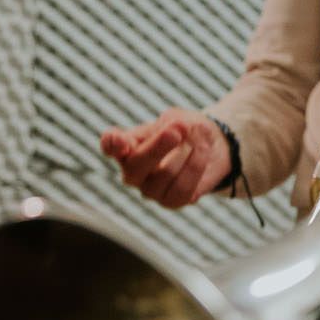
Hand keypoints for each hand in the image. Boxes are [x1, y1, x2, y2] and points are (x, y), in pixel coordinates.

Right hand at [99, 108, 230, 208]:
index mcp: (127, 144)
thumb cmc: (185, 129)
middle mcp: (132, 170)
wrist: (209, 146)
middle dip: (157, 147)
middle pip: (135, 165)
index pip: (110, 145)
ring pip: (164, 176)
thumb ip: (175, 123)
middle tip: (177, 131)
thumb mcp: (179, 118)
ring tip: (201, 140)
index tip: (120, 140)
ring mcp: (149, 188)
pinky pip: (182, 190)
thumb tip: (179, 129)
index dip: (112, 144)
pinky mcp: (170, 201)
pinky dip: (196, 169)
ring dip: (188, 154)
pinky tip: (203, 153)